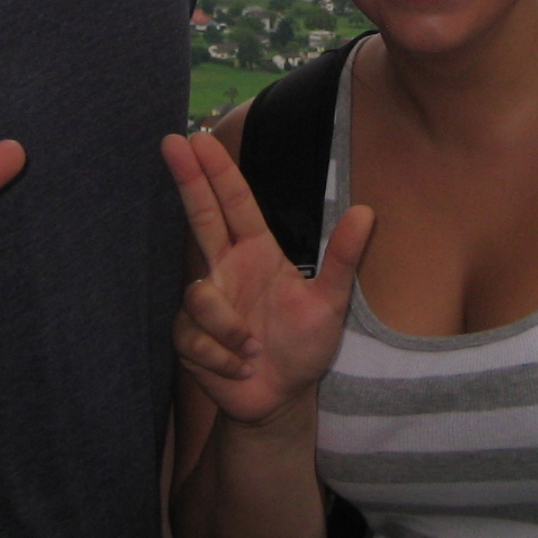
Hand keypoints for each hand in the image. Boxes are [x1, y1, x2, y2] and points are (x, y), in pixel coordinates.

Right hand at [161, 130, 373, 426]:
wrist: (281, 398)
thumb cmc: (304, 345)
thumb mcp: (331, 302)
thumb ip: (344, 258)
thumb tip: (367, 210)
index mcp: (256, 253)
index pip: (234, 203)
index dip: (217, 171)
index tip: (198, 139)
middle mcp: (225, 269)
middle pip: (199, 216)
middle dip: (186, 180)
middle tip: (170, 140)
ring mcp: (205, 302)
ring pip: (200, 297)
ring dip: (230, 329)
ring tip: (255, 350)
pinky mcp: (189, 337)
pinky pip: (197, 339)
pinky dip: (225, 358)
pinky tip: (242, 368)